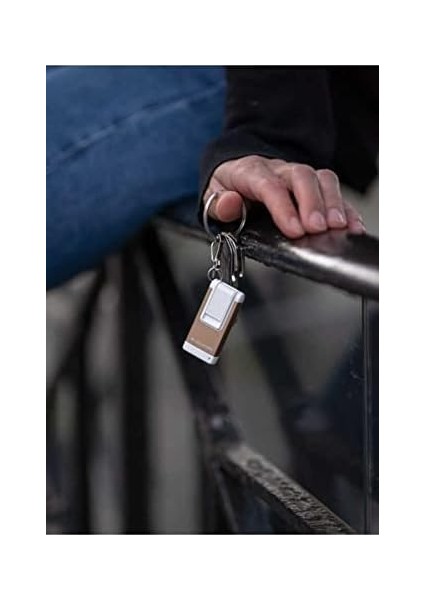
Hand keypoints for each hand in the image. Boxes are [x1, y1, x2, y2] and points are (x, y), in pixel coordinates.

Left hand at [203, 156, 365, 237]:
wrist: (239, 171)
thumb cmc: (229, 187)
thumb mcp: (212, 195)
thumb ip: (218, 204)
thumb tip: (229, 203)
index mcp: (251, 172)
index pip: (269, 185)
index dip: (284, 206)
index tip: (294, 229)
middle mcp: (279, 169)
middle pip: (301, 177)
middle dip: (312, 203)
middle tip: (317, 228)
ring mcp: (299, 176)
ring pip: (321, 178)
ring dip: (332, 203)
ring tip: (338, 227)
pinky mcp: (313, 186)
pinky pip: (334, 191)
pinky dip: (346, 208)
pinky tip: (352, 226)